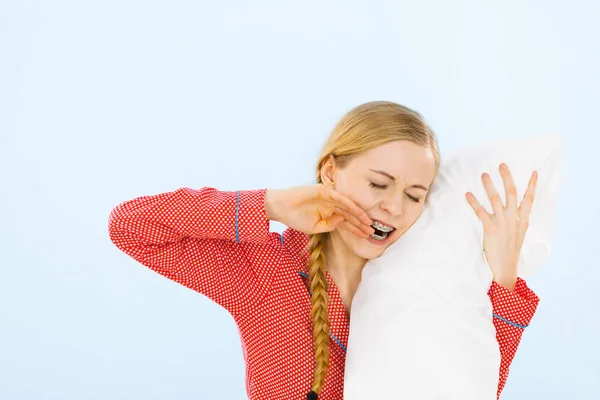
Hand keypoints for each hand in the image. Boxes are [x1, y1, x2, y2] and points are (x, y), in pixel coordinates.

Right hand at [265, 184, 374, 237]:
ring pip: (347, 206)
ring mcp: (328, 198)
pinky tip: (357, 211)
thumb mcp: (315, 228)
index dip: (356, 229)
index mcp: (328, 215)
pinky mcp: (324, 191)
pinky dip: (348, 204)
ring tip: (368, 223)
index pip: (346, 222)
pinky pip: (339, 198)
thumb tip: (342, 220)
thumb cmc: (295, 218)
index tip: (366, 235)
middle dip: (361, 223)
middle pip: (350, 215)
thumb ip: (329, 226)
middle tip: (372, 230)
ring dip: (358, 214)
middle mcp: (331, 206)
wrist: (281, 208)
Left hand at [465, 163, 537, 289]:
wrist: (506, 268)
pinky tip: (467, 194)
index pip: (530, 199)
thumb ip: (518, 221)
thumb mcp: (519, 234)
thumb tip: (515, 210)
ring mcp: (503, 223)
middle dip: (507, 177)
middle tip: (501, 164)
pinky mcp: (491, 229)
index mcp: (523, 221)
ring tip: (484, 174)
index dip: (532, 185)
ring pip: (496, 199)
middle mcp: (514, 219)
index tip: (534, 172)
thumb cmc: (510, 251)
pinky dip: (474, 202)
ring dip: (489, 185)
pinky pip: (481, 212)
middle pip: (512, 193)